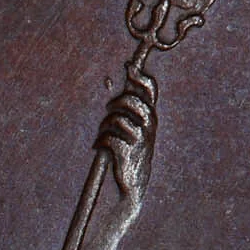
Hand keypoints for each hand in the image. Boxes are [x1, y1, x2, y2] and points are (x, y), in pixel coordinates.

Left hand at [95, 59, 156, 208]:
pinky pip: (108, 136)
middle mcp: (148, 125)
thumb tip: (125, 83)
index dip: (139, 75)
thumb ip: (134, 109)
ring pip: (116, 118)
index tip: (129, 66)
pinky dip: (100, 141)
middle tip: (107, 111)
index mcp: (151, 117)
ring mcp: (139, 138)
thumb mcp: (138, 129)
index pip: (150, 90)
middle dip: (114, 103)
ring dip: (104, 125)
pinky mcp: (127, 151)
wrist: (134, 183)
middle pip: (129, 100)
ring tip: (103, 134)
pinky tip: (98, 147)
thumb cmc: (133, 152)